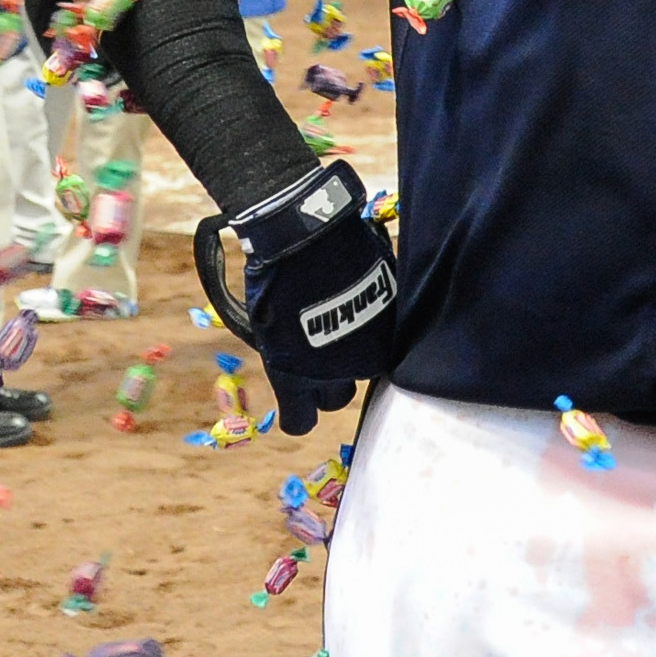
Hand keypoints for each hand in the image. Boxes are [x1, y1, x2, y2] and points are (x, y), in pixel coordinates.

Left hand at [199, 162, 397, 436]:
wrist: (307, 235)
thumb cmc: (274, 275)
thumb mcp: (267, 325)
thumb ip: (286, 355)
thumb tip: (295, 363)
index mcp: (295, 376)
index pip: (300, 421)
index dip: (298, 413)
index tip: (298, 402)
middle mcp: (334, 371)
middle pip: (335, 399)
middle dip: (327, 384)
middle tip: (319, 357)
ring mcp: (367, 347)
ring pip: (364, 371)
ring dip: (353, 358)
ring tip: (340, 327)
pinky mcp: (388, 322)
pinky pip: (383, 340)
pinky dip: (372, 329)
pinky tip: (358, 305)